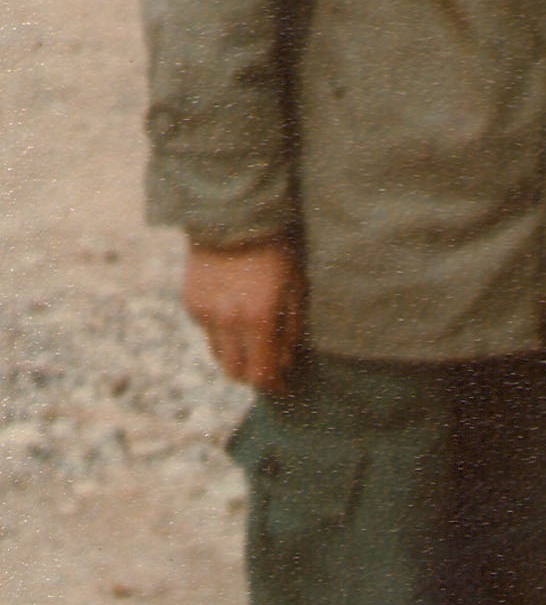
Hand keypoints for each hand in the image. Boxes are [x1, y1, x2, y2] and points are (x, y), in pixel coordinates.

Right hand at [182, 239, 304, 392]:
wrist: (232, 217)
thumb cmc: (276, 250)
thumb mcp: (296, 286)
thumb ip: (292, 329)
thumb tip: (286, 363)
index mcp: (258, 318)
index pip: (262, 373)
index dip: (275, 386)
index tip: (286, 388)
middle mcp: (227, 321)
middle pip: (236, 372)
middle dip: (254, 376)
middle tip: (271, 368)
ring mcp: (204, 314)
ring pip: (219, 355)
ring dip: (238, 356)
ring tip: (256, 342)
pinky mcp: (191, 304)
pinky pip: (208, 331)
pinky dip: (223, 332)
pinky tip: (236, 312)